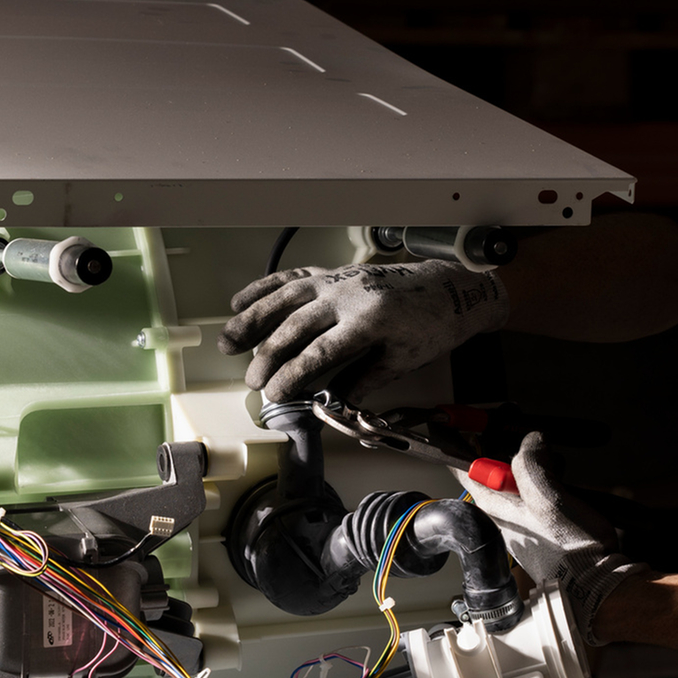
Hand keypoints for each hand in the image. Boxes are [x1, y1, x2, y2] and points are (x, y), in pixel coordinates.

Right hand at [217, 260, 507, 402]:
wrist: (449, 288)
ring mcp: (338, 279)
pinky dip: (264, 288)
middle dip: (269, 355)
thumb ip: (364, 381)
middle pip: (296, 325)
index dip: (293, 374)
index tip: (273, 394)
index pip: (320, 351)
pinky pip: (293, 277)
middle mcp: (348, 294)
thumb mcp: (403, 360)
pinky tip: (239, 301)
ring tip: (228, 342)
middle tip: (250, 381)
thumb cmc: (431, 326)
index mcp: (369, 320)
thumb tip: (331, 406)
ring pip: (285, 297)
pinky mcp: (334, 272)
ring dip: (253, 318)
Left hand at [456, 433, 648, 645]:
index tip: (480, 432)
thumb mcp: (548, 497)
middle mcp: (504, 518)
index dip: (474, 448)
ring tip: (560, 477)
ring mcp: (523, 525)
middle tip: (541, 455)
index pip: (468, 472)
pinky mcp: (542, 530)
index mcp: (495, 509)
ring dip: (541, 473)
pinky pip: (540, 499)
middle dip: (520, 458)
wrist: (596, 581)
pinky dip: (552, 488)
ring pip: (523, 485)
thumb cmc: (571, 547)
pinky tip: (568, 494)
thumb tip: (531, 441)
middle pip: (499, 474)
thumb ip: (532, 465)